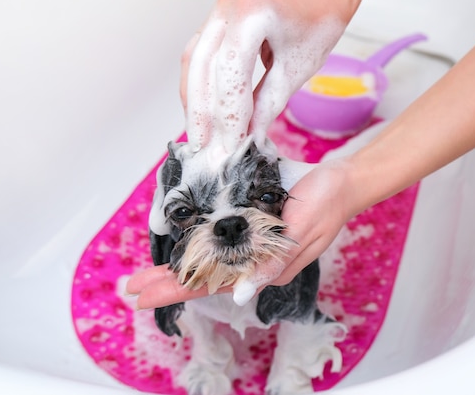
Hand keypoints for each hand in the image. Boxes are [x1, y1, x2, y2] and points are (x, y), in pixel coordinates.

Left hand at [126, 158, 357, 308]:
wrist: (341, 182)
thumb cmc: (325, 203)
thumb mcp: (301, 232)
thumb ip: (272, 263)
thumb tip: (241, 293)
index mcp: (265, 266)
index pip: (212, 282)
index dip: (175, 289)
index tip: (143, 293)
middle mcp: (255, 259)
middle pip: (204, 276)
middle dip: (167, 281)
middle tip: (133, 287)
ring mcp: (254, 243)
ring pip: (208, 261)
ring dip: (178, 266)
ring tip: (149, 273)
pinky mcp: (255, 226)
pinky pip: (222, 243)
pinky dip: (197, 248)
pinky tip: (183, 249)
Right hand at [181, 0, 372, 151]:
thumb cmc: (316, 27)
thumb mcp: (294, 72)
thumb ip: (266, 106)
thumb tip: (246, 138)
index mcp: (254, 13)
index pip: (230, 74)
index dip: (229, 115)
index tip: (231, 146)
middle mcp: (229, 5)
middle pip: (202, 68)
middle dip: (202, 113)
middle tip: (203, 148)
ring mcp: (218, 9)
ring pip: (193, 62)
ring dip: (194, 102)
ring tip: (199, 136)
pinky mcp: (214, 18)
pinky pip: (197, 55)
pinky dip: (198, 85)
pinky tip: (201, 111)